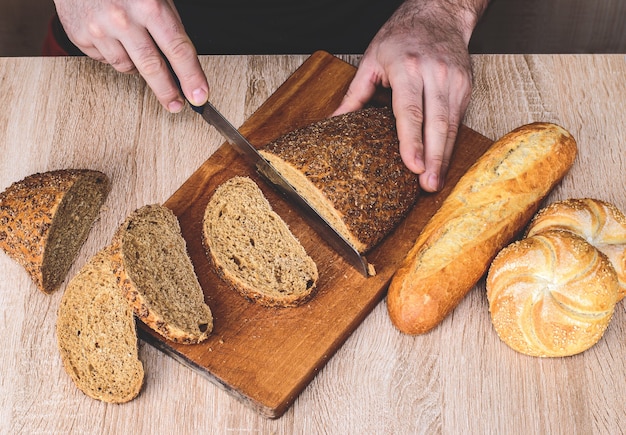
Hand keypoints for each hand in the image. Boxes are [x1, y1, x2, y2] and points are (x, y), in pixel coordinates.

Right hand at [53, 0, 208, 111]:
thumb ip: (167, 23)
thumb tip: (183, 62)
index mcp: (149, 5)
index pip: (178, 49)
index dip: (192, 77)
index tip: (199, 96)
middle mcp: (123, 18)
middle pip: (152, 67)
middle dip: (168, 91)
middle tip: (176, 104)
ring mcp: (99, 28)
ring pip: (127, 66)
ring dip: (137, 65)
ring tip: (136, 46)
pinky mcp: (80, 36)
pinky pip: (105, 59)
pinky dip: (114, 53)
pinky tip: (113, 37)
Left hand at [333, 0, 487, 191]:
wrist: (440, 12)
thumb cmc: (402, 35)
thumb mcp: (372, 59)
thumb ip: (355, 93)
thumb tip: (335, 121)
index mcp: (407, 68)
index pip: (410, 112)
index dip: (413, 142)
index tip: (413, 167)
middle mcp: (435, 74)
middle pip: (436, 124)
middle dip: (433, 158)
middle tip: (428, 186)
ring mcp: (454, 81)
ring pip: (451, 125)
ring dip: (444, 157)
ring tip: (436, 182)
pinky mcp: (466, 87)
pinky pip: (458, 120)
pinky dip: (450, 143)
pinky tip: (443, 162)